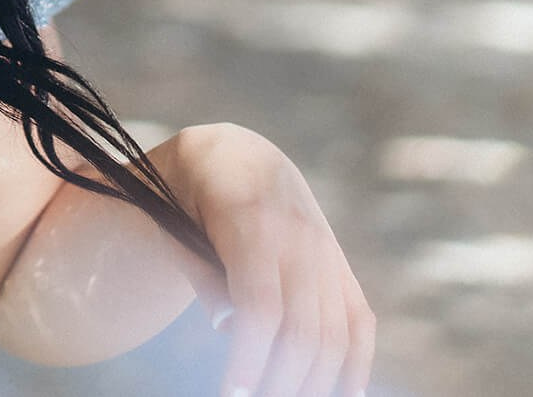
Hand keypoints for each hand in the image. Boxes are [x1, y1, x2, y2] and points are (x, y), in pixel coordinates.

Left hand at [163, 122, 373, 396]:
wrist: (237, 159)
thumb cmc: (189, 194)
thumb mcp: (172, 218)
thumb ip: (198, 270)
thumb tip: (227, 326)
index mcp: (251, 218)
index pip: (261, 305)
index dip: (250, 358)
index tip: (231, 394)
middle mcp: (300, 237)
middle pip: (302, 330)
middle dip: (278, 382)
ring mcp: (328, 253)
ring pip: (334, 334)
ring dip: (312, 383)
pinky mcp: (342, 268)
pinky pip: (360, 322)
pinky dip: (357, 365)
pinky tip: (344, 396)